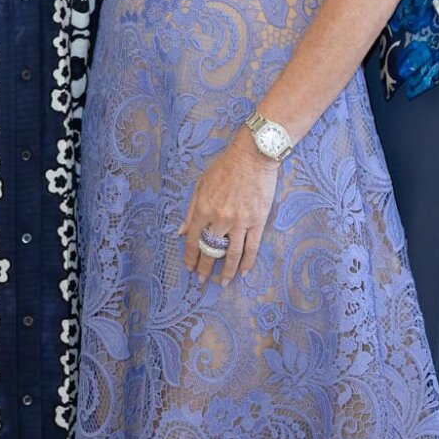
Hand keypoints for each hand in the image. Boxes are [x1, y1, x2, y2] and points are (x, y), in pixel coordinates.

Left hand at [179, 131, 280, 286]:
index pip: (192, 240)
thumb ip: (190, 211)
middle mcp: (220, 218)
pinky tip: (244, 272)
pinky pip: (252, 246)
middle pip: (210, 250)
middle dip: (205, 268)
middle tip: (202, 280)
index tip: (189, 267)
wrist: (253, 156)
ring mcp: (240, 221)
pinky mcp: (257, 220)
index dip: (190, 257)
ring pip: (232, 254)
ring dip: (226, 271)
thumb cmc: (225, 167)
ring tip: (222, 282)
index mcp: (203, 209)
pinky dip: (248, 262)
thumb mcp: (200, 185)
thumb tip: (180, 232)